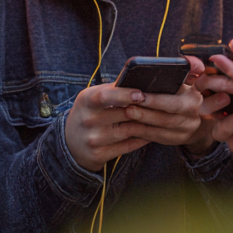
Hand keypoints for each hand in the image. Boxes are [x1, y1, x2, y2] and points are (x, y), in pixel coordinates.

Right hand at [64, 57, 206, 170]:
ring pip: (127, 130)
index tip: (141, 93)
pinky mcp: (99, 155)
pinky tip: (151, 133)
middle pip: (121, 114)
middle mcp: (87, 120)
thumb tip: (141, 77)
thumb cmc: (90, 112)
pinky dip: (141, 139)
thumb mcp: (93, 97)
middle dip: (142, 109)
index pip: (104, 96)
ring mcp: (93, 139)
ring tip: (161, 117)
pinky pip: (127, 146)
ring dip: (146, 124)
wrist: (71, 143)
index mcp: (85, 101)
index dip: (124, 95)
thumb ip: (113, 89)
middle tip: (160, 105)